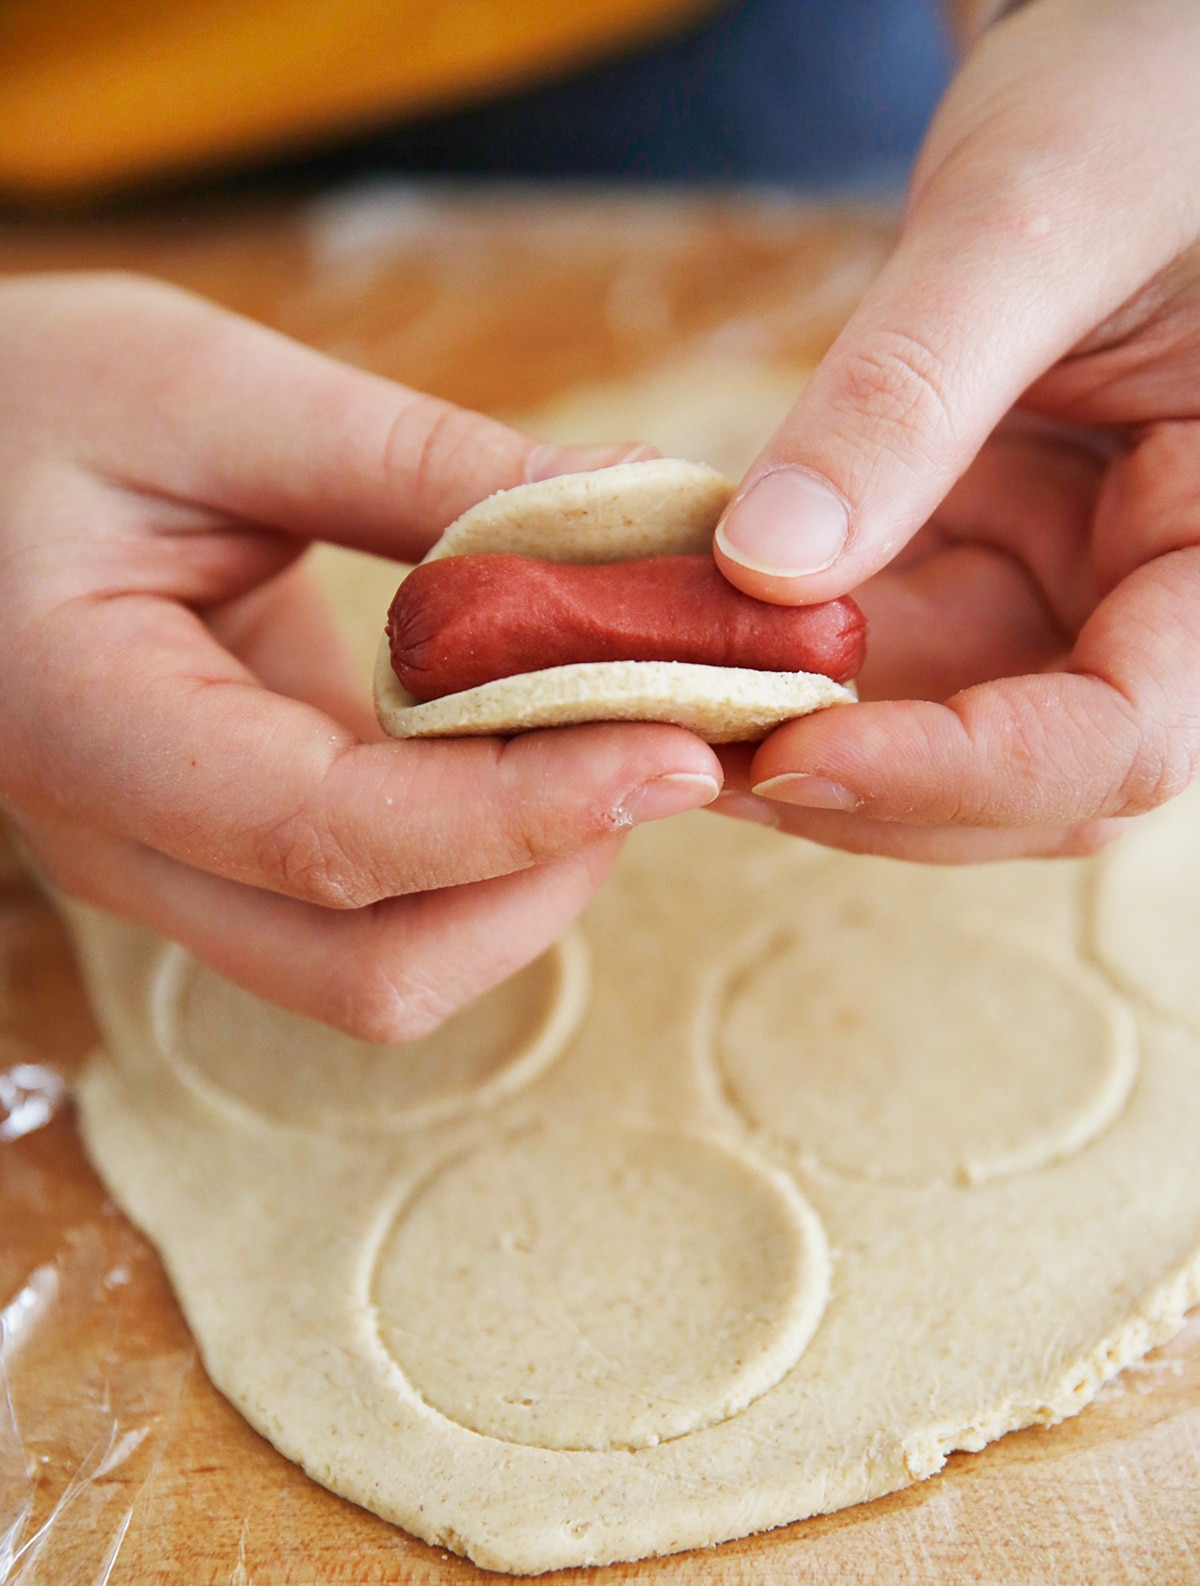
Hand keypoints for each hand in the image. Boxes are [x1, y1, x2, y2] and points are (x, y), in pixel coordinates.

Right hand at [0, 275, 720, 1033]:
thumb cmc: (21, 402)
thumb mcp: (202, 389)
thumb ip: (410, 460)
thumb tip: (628, 514)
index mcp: (84, 723)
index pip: (332, 838)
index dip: (524, 812)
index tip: (680, 748)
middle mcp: (126, 843)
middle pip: (375, 970)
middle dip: (547, 875)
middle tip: (664, 736)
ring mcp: (177, 868)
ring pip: (388, 966)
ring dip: (531, 875)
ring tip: (622, 728)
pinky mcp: (231, 852)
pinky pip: (383, 904)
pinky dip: (494, 843)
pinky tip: (556, 731)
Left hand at [712, 0, 1199, 860]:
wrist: (1110, 51)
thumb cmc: (1133, 92)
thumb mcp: (1031, 221)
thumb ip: (908, 394)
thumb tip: (764, 568)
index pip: (1118, 738)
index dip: (961, 772)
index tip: (795, 752)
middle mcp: (1157, 602)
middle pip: (1021, 784)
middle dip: (858, 786)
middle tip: (686, 747)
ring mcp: (1068, 594)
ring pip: (934, 739)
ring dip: (798, 739)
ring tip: (656, 699)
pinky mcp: (983, 568)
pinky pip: (880, 656)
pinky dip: (783, 662)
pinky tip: (681, 635)